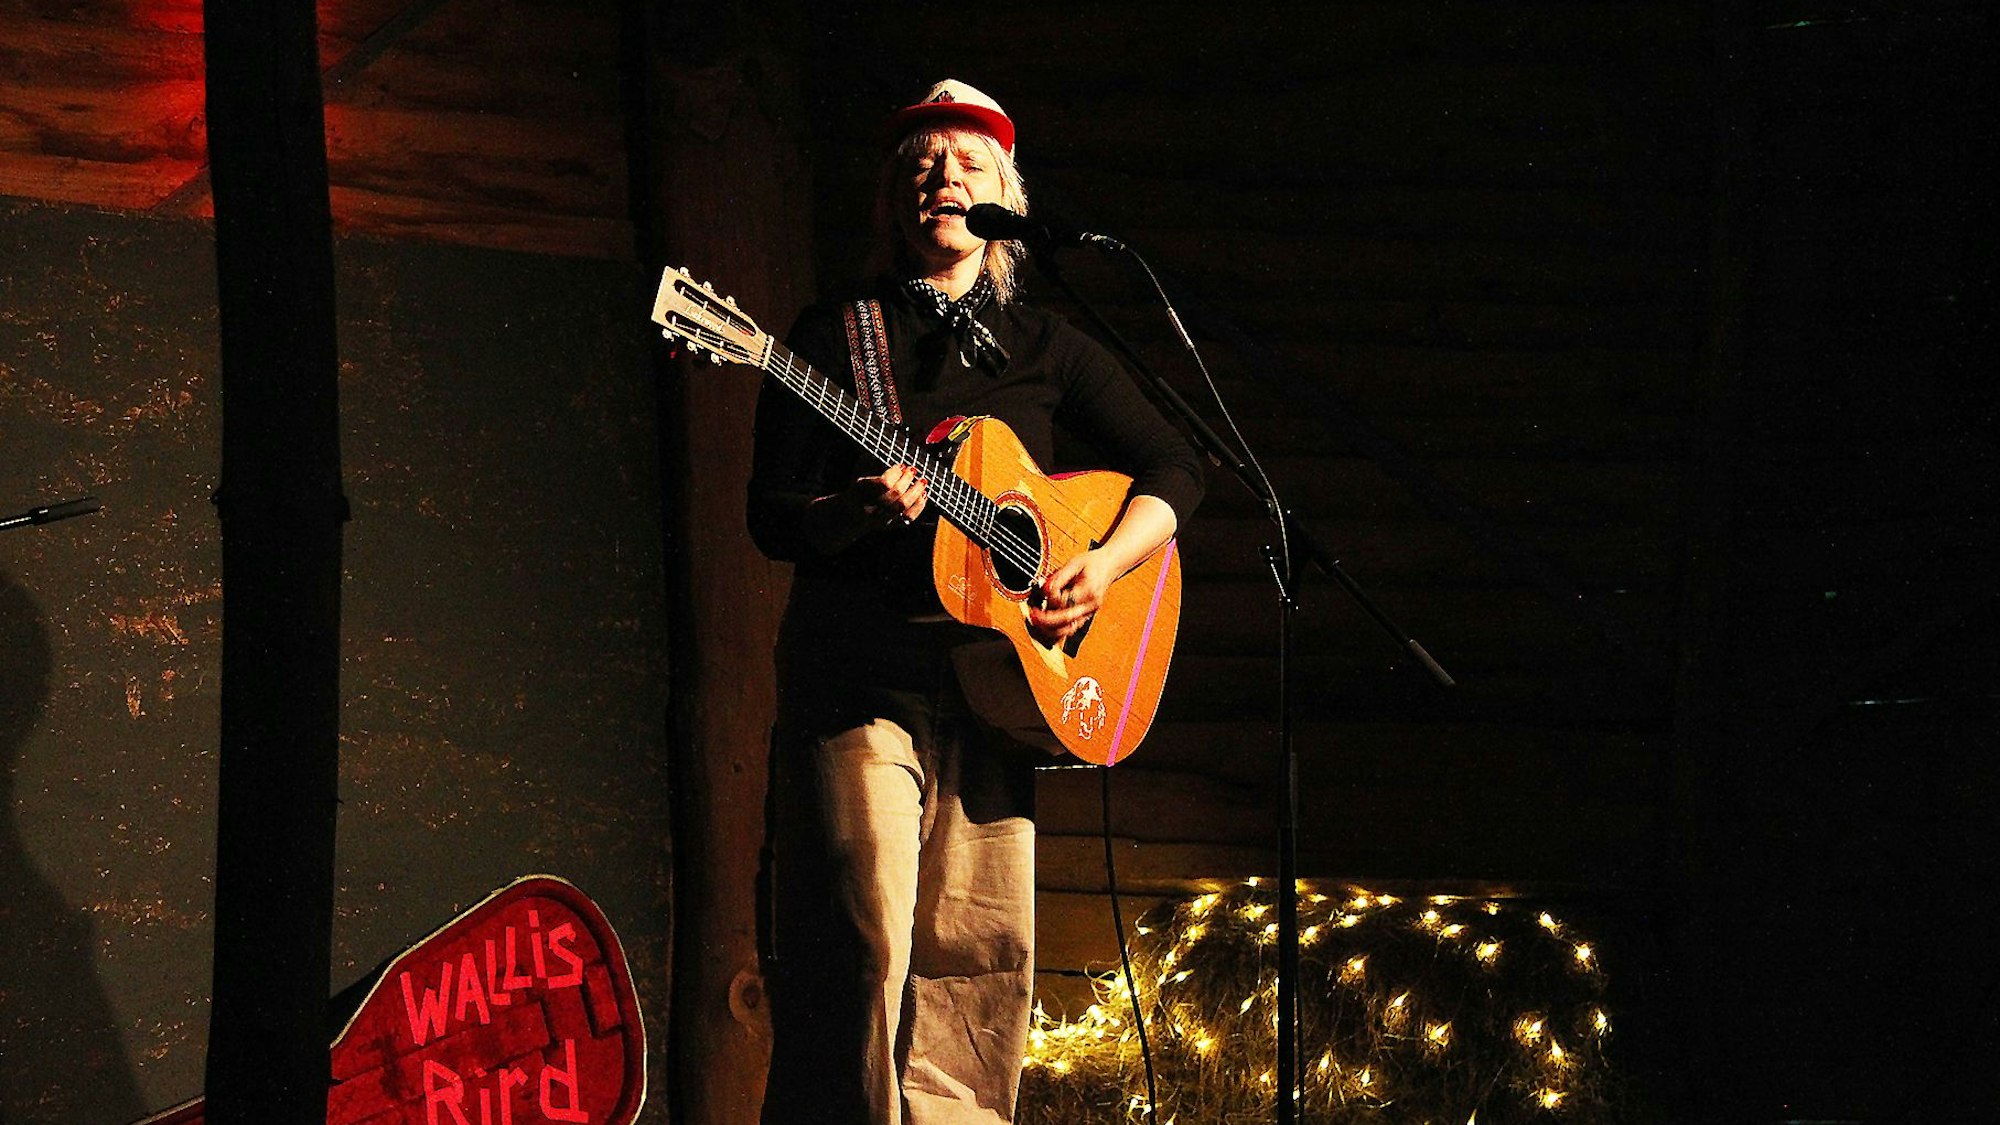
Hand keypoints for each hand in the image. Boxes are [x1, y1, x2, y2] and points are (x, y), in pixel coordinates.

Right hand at [803, 464, 927, 551]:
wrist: (848, 514)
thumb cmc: (858, 487)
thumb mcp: (859, 470)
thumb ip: (872, 456)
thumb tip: (889, 438)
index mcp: (860, 491)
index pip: (883, 484)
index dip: (895, 474)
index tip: (901, 465)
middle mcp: (870, 507)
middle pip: (895, 495)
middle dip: (907, 480)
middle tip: (913, 470)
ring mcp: (881, 518)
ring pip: (902, 508)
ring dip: (916, 492)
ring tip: (922, 481)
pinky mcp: (890, 525)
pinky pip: (908, 519)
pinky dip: (919, 506)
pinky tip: (923, 494)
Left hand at [1028, 550, 1115, 643]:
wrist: (1109, 565)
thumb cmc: (1092, 563)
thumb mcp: (1074, 563)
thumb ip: (1059, 577)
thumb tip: (1045, 589)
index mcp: (1089, 590)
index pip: (1065, 601)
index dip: (1050, 597)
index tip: (1043, 590)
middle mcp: (1091, 605)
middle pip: (1066, 620)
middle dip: (1046, 619)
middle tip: (1033, 614)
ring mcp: (1090, 613)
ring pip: (1068, 630)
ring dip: (1050, 629)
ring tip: (1037, 622)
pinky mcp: (1086, 617)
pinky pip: (1070, 629)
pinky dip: (1057, 630)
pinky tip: (1046, 626)